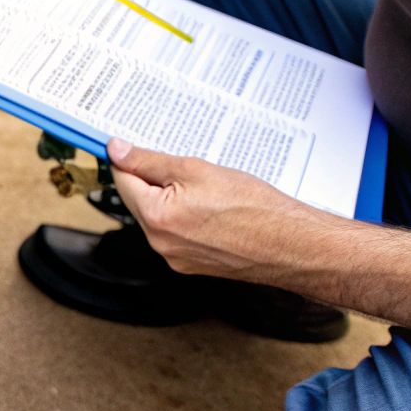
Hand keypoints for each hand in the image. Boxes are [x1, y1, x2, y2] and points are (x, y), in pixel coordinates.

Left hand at [107, 138, 334, 281]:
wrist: (293, 245)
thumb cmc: (255, 208)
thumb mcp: (197, 170)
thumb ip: (151, 161)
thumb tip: (117, 150)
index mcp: (156, 217)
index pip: (123, 180)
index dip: (128, 159)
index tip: (128, 145)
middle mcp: (160, 243)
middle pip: (139, 200)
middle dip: (153, 179)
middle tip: (183, 165)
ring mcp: (176, 258)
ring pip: (158, 217)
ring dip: (171, 198)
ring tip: (206, 189)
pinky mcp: (192, 265)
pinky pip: (176, 234)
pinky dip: (186, 217)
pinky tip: (212, 209)